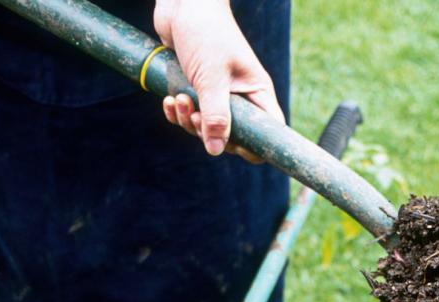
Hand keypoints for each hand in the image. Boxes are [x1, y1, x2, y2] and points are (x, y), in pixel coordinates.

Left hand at [153, 0, 283, 159]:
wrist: (182, 3)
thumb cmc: (205, 32)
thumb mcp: (211, 77)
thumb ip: (216, 115)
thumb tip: (215, 150)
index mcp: (256, 91)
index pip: (268, 130)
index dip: (253, 146)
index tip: (229, 145)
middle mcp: (240, 95)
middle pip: (232, 135)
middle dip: (209, 132)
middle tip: (195, 116)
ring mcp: (217, 92)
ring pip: (206, 126)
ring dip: (189, 121)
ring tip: (179, 100)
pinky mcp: (196, 87)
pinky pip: (189, 114)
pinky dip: (178, 112)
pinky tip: (169, 100)